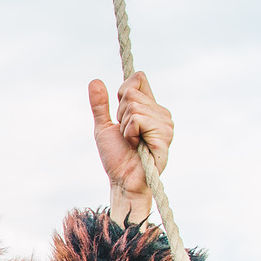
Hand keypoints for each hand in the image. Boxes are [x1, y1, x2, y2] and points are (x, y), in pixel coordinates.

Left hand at [88, 71, 172, 224]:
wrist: (122, 181)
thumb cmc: (117, 158)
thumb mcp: (104, 127)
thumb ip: (100, 105)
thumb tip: (94, 80)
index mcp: (150, 108)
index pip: (138, 79)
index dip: (122, 93)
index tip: (121, 116)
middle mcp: (161, 113)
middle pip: (131, 92)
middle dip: (121, 115)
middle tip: (127, 135)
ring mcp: (165, 123)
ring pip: (133, 106)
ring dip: (124, 128)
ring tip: (132, 142)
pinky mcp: (164, 135)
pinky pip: (137, 119)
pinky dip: (129, 133)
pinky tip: (137, 146)